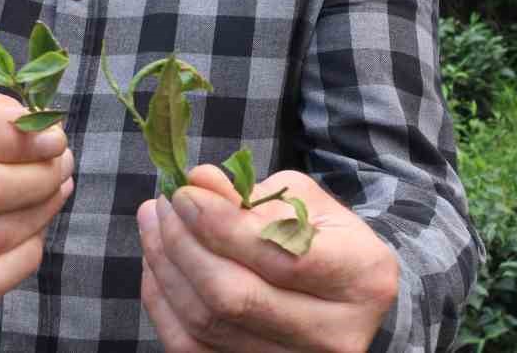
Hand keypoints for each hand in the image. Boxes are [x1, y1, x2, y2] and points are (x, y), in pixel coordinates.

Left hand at [137, 165, 398, 352]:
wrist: (343, 298)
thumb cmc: (323, 240)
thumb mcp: (303, 202)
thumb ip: (251, 192)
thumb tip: (199, 181)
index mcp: (361, 276)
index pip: (283, 257)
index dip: (224, 225)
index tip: (186, 192)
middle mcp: (334, 335)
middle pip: (236, 297)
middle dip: (185, 244)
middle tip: (164, 204)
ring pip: (207, 323)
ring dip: (166, 266)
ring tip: (154, 221)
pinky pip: (190, 347)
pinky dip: (163, 301)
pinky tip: (158, 262)